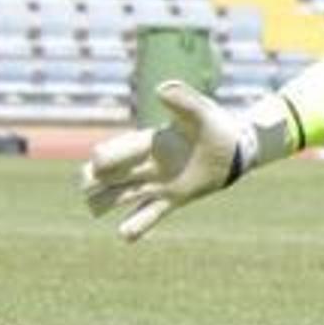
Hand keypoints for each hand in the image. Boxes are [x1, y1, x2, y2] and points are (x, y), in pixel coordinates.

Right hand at [80, 81, 248, 241]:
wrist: (235, 147)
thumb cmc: (214, 125)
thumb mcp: (200, 111)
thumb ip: (183, 100)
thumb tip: (161, 89)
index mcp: (147, 143)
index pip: (115, 152)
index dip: (105, 157)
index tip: (99, 162)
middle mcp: (145, 165)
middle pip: (105, 176)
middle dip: (91, 180)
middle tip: (88, 187)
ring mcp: (156, 185)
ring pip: (117, 197)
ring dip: (103, 203)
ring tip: (95, 208)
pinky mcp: (172, 200)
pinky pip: (148, 216)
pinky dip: (135, 226)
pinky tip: (124, 235)